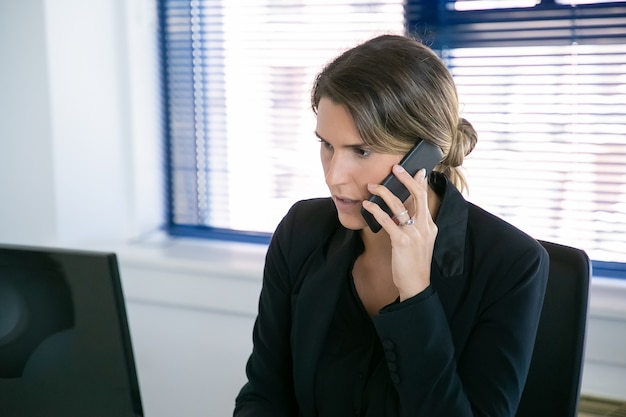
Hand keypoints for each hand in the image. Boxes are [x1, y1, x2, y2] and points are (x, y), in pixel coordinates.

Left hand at [362, 166, 437, 300]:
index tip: (417, 169)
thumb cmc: (414, 263)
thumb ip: (413, 225)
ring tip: (372, 186)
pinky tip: (367, 206)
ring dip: (383, 193)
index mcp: (430, 225)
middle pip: (418, 195)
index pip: (426, 198)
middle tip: (395, 168)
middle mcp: (424, 226)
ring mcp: (414, 233)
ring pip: (399, 205)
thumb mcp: (419, 241)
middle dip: (406, 179)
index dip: (420, 182)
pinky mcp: (402, 241)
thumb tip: (399, 211)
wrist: (416, 284)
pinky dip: (375, 210)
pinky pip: (387, 220)